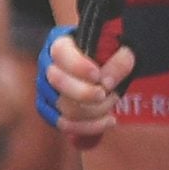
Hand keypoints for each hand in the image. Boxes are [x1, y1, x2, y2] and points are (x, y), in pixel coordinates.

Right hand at [37, 25, 133, 146]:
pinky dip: (88, 126)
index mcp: (61, 43)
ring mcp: (45, 89)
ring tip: (114, 100)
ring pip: (62, 107)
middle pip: (57, 83)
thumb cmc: (113, 52)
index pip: (60, 53)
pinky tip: (109, 120)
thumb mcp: (123, 49)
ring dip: (92, 110)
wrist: (107, 65)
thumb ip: (119, 60)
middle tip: (106, 92)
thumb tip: (106, 82)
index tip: (97, 75)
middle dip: (84, 92)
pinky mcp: (49, 110)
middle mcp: (47, 65)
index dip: (77, 66)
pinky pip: (63, 124)